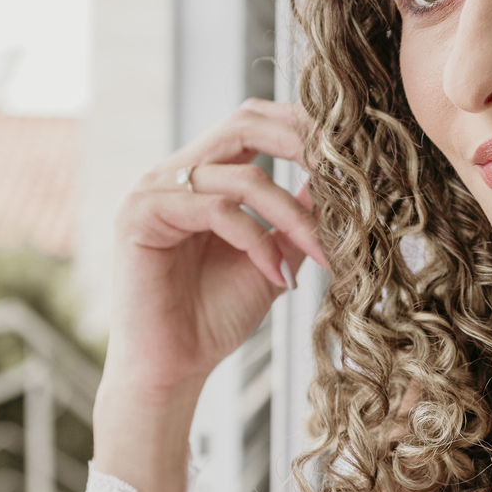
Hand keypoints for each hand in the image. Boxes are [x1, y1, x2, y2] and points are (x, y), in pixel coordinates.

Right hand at [93, 100, 326, 491]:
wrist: (173, 369)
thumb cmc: (216, 316)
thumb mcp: (273, 255)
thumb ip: (298, 216)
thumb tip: (341, 181)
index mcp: (203, 175)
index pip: (253, 122)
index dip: (301, 124)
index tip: (351, 148)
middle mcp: (174, 173)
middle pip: (244, 123)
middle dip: (301, 142)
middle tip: (345, 170)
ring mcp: (154, 191)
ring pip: (240, 177)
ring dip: (292, 215)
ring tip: (323, 253)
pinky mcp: (141, 217)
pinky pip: (214, 210)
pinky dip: (256, 241)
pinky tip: (278, 276)